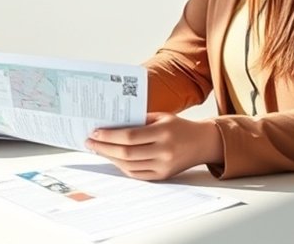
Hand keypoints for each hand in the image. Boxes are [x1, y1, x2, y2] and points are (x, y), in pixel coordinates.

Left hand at [85, 113, 222, 180]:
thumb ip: (138, 120)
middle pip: (126, 153)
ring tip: (99, 150)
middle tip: (90, 142)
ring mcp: (163, 166)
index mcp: (163, 132)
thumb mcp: (161, 117)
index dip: (109, 136)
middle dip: (104, 148)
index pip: (129, 136)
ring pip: (129, 166)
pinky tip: (113, 158)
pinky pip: (137, 174)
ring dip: (110, 158)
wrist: (202, 143)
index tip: (95, 132)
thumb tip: (111, 124)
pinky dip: (122, 167)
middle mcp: (163, 151)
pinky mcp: (163, 176)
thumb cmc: (179, 126)